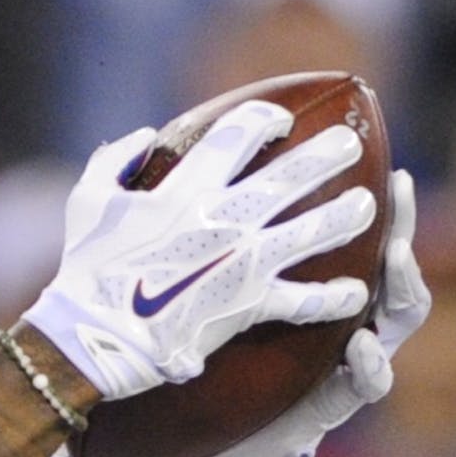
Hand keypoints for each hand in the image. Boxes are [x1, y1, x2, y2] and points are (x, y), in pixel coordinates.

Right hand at [23, 101, 376, 399]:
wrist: (96, 335)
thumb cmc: (86, 269)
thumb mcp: (86, 203)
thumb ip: (114, 160)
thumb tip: (144, 136)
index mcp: (185, 190)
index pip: (238, 136)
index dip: (265, 120)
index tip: (280, 121)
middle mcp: (223, 219)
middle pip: (290, 176)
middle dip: (326, 155)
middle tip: (349, 142)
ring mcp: (242, 262)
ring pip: (311, 231)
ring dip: (345, 216)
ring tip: (369, 205)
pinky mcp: (250, 305)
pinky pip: (303, 300)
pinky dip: (332, 297)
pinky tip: (354, 292)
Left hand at [176, 170, 430, 456]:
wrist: (196, 442)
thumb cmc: (206, 366)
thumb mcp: (201, 307)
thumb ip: (204, 260)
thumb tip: (178, 193)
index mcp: (313, 297)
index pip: (356, 245)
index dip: (375, 207)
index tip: (383, 167)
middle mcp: (339, 326)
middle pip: (390, 271)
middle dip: (401, 230)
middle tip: (396, 196)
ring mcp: (341, 367)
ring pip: (395, 322)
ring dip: (402, 288)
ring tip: (397, 258)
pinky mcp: (326, 410)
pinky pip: (360, 387)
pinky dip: (369, 366)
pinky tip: (362, 346)